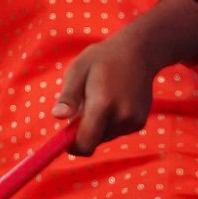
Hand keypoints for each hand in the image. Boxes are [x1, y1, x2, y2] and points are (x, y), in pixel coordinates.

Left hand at [52, 31, 158, 156]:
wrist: (139, 52)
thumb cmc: (102, 59)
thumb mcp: (78, 70)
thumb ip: (68, 96)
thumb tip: (57, 117)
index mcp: (103, 104)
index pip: (86, 143)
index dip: (72, 146)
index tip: (65, 138)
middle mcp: (121, 116)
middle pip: (94, 141)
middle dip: (84, 131)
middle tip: (84, 106)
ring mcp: (133, 121)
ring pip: (105, 137)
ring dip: (98, 126)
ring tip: (101, 99)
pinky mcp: (140, 122)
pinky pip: (117, 132)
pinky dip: (110, 123)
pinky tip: (114, 101)